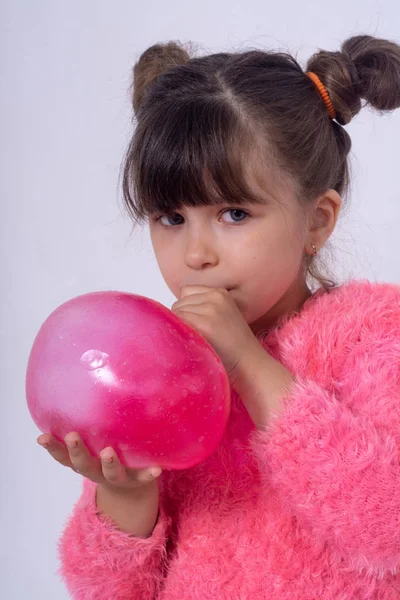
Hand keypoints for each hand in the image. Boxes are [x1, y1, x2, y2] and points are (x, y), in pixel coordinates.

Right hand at [37, 432, 161, 491]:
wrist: (130, 489)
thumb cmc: (107, 455)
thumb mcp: (95, 444)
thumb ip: (88, 425)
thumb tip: (75, 388)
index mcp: (85, 462)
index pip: (63, 456)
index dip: (52, 447)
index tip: (41, 437)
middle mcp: (97, 471)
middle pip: (83, 464)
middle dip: (77, 451)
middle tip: (73, 436)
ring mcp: (118, 477)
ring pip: (111, 473)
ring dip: (109, 463)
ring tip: (108, 452)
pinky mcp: (138, 479)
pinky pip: (144, 476)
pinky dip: (149, 474)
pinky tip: (156, 469)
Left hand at [171, 285, 260, 380]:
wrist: (250, 363)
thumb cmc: (234, 347)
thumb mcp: (224, 317)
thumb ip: (204, 308)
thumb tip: (174, 312)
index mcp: (220, 293)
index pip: (186, 293)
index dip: (186, 310)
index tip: (193, 326)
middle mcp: (215, 296)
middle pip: (179, 303)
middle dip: (181, 319)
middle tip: (193, 337)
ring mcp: (210, 309)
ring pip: (176, 312)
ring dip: (179, 327)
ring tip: (194, 341)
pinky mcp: (205, 323)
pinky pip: (178, 322)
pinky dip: (178, 333)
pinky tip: (191, 344)